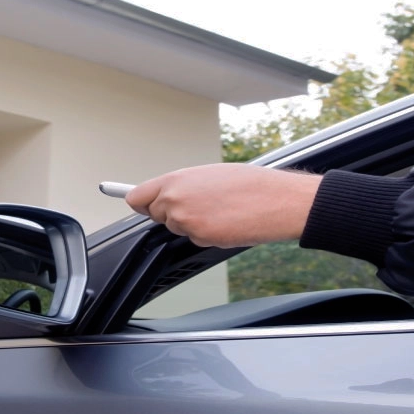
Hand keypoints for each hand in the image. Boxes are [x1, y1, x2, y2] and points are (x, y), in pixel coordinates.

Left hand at [125, 163, 321, 247]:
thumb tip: (169, 194)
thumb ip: (183, 185)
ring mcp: (186, 220)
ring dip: (191, 225)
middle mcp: (175, 199)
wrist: (276, 200)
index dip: (142, 203)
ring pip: (176, 228)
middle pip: (155, 215)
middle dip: (171, 214)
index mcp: (176, 179)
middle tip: (199, 207)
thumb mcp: (209, 174)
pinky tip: (226, 223)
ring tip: (218, 211)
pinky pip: (195, 240)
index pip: (137, 197)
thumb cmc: (250, 184)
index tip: (142, 206)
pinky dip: (207, 235)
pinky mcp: (200, 237)